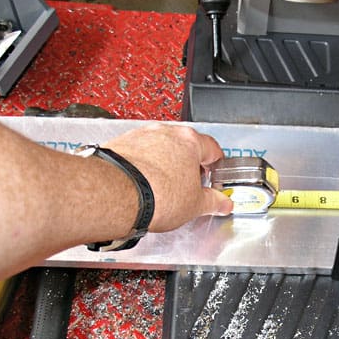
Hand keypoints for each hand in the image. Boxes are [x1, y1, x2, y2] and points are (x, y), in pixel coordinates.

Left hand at [103, 123, 232, 231]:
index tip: (214, 176)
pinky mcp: (121, 144)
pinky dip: (142, 166)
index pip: (212, 149)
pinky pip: (138, 154)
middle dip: (188, 166)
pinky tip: (142, 185)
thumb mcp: (195, 205)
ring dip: (163, 165)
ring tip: (161, 189)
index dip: (216, 165)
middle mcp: (165, 132)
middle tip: (188, 186)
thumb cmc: (155, 194)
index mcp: (190, 141)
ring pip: (159, 148)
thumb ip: (213, 201)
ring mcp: (141, 136)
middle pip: (185, 146)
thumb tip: (222, 203)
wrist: (116, 195)